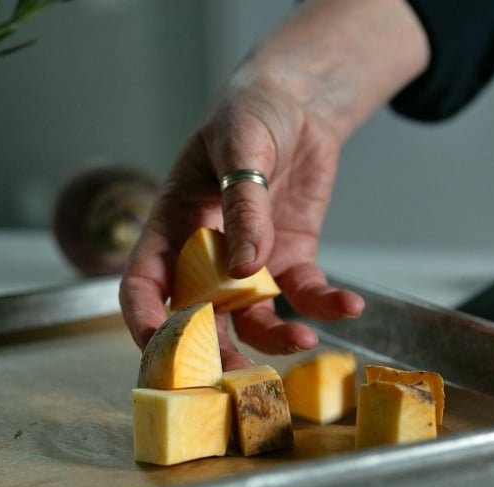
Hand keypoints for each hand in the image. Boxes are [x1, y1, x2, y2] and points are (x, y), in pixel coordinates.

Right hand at [118, 0, 429, 369]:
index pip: (144, 283)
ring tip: (303, 341)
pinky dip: (326, 306)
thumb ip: (242, 205)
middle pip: (197, 317)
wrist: (300, 102)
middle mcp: (204, 255)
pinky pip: (303, 295)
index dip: (145, 319)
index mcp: (172, 225)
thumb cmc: (251, 112)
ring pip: (252, 319)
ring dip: (274, 338)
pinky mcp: (290, 262)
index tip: (157, 348)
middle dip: (212, 351)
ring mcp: (248, 264)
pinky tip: (349, 305)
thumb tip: (244, 268)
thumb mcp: (242, 146)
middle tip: (231, 377)